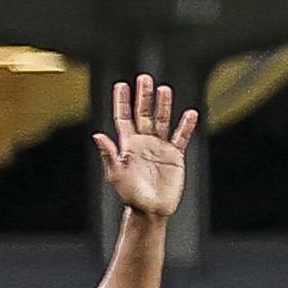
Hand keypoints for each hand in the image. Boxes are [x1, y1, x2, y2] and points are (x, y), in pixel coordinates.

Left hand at [94, 70, 197, 222]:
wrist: (150, 210)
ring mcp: (159, 147)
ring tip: (164, 89)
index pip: (123, 118)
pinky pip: (181, 137)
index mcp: (127, 145)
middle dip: (143, 97)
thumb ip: (109, 154)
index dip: (122, 102)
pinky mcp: (175, 155)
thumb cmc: (130, 195)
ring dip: (164, 106)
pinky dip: (186, 126)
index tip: (121, 85)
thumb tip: (97, 135)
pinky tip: (190, 114)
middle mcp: (143, 143)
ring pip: (163, 121)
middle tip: (144, 78)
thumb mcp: (116, 174)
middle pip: (144, 114)